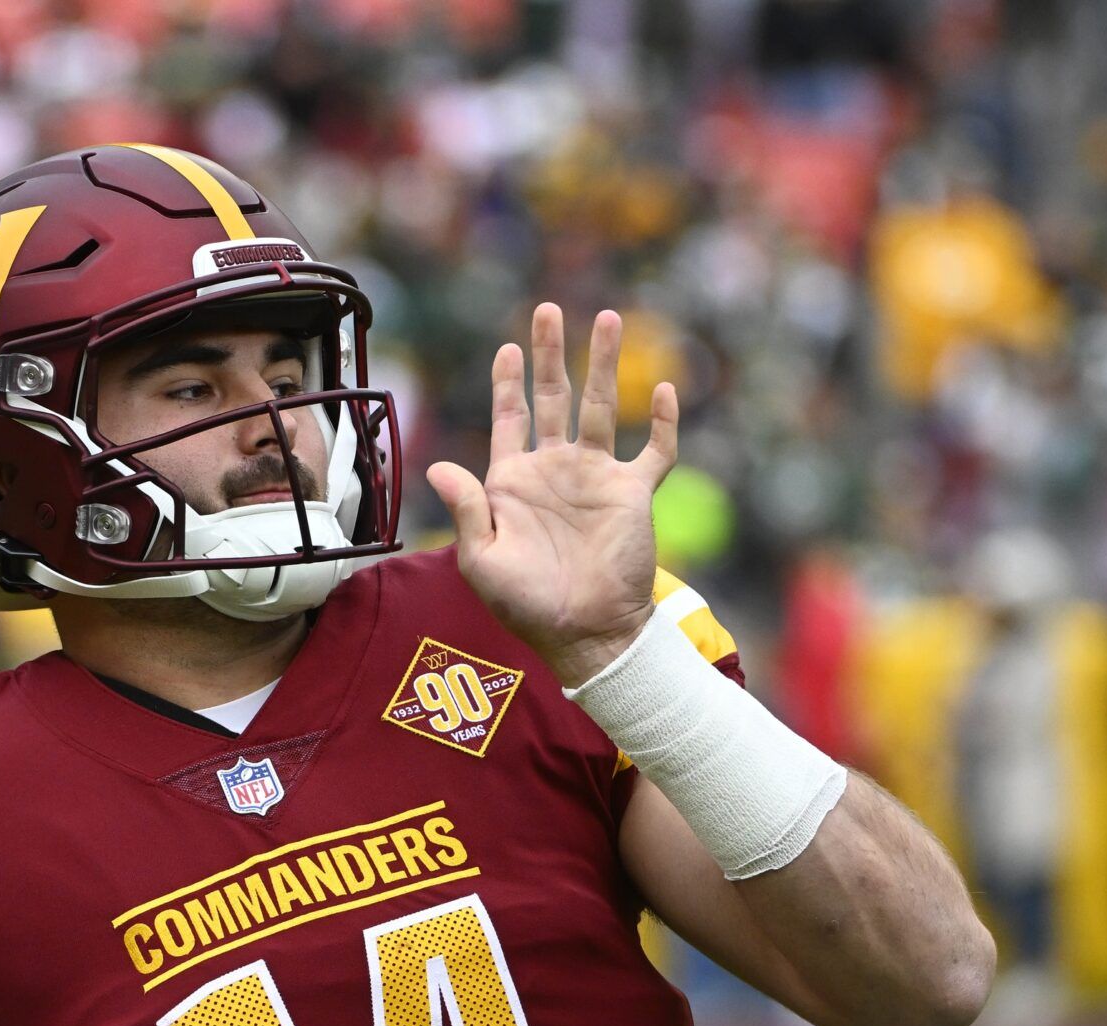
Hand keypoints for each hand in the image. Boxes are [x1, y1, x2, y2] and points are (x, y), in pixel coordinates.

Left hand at [425, 305, 677, 687]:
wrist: (586, 635)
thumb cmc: (527, 607)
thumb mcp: (484, 562)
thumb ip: (468, 511)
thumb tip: (442, 466)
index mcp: (513, 481)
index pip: (509, 418)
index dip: (508, 382)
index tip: (507, 347)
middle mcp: (555, 470)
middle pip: (554, 398)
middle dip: (550, 355)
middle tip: (549, 310)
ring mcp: (596, 478)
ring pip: (602, 407)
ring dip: (605, 364)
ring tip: (607, 318)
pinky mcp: (634, 493)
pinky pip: (655, 451)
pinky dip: (663, 422)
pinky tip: (663, 390)